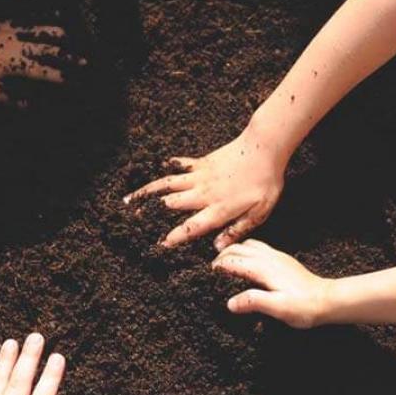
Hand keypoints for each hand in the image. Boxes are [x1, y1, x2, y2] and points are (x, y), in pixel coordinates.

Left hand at [0, 22, 70, 102]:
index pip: (46, 70)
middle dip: (71, 55)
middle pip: (53, 48)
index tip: (78, 82)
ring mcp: (15, 29)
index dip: (64, 77)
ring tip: (78, 35)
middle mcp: (19, 44)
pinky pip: (33, 16)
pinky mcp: (8, 19)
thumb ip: (7, 98)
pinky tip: (57, 15)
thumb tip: (29, 108)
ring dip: (64, 33)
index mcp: (15, 63)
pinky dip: (47, 17)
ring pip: (47, 27)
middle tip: (87, 61)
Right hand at [125, 132, 286, 248]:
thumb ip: (238, 230)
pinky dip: (167, 168)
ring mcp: (200, 176)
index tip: (160, 245)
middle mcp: (203, 193)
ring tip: (130, 199)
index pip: (192, 226)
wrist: (265, 147)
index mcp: (218, 209)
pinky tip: (156, 169)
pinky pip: (179, 166)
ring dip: (147, 192)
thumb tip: (218, 247)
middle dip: (150, 215)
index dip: (175, 237)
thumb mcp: (259, 212)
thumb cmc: (266, 181)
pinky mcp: (201, 162)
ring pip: (167, 185)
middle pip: (171, 205)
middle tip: (131, 223)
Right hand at [213, 240, 332, 328]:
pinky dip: (245, 250)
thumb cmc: (304, 307)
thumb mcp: (278, 308)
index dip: (217, 267)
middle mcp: (269, 258)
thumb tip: (230, 303)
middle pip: (237, 249)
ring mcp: (276, 256)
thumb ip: (254, 302)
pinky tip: (246, 262)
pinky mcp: (282, 259)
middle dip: (221, 257)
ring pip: (247, 245)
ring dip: (233, 251)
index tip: (207, 277)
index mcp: (264, 268)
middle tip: (212, 272)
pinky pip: (258, 247)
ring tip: (224, 264)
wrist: (328, 300)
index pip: (232, 261)